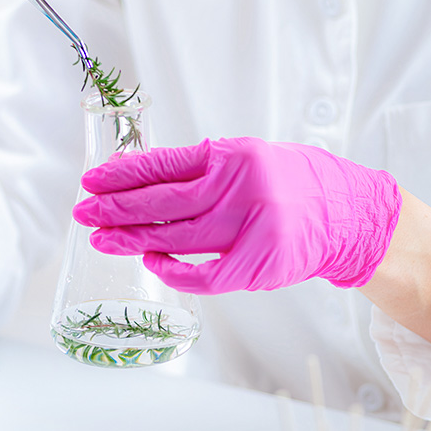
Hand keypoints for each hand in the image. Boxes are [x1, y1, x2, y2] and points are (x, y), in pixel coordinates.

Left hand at [72, 137, 400, 293]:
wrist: (347, 213)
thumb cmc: (291, 184)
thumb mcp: (248, 159)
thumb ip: (202, 169)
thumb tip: (140, 178)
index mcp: (232, 156)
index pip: (163, 165)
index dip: (122, 175)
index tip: (90, 181)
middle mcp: (240, 188)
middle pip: (162, 204)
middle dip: (116, 209)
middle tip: (83, 213)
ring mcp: (251, 227)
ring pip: (176, 238)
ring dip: (133, 240)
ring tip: (102, 239)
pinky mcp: (260, 263)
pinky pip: (204, 274)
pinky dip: (173, 271)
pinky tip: (151, 263)